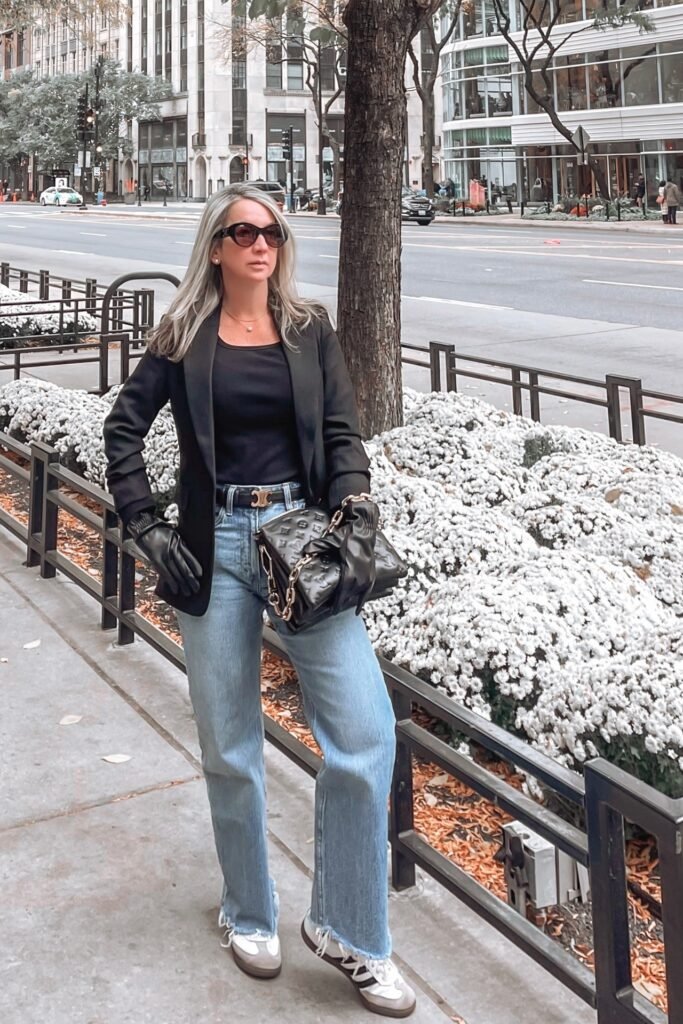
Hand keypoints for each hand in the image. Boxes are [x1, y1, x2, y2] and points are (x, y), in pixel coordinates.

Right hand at [127, 512, 201, 596]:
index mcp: (179, 542)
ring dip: (182, 584)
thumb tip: (186, 557)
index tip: (200, 575)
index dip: (195, 567)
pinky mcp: (156, 561)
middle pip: (184, 568)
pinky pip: (165, 574)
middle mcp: (173, 550)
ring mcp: (164, 556)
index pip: (190, 557)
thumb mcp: (174, 535)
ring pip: (176, 573)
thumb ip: (181, 545)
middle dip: (191, 580)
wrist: (144, 528)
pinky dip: (171, 582)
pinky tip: (176, 590)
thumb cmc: (160, 530)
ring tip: (188, 592)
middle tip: (196, 589)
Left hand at [305, 497, 378, 614]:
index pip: (342, 594)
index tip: (331, 611)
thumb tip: (305, 551)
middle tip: (332, 611)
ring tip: (342, 607)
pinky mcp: (372, 574)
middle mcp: (361, 577)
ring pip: (358, 595)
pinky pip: (368, 591)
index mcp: (351, 572)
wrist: (364, 529)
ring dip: (350, 601)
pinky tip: (359, 607)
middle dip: (341, 603)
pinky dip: (363, 599)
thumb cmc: (348, 535)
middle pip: (349, 596)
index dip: (336, 604)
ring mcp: (368, 576)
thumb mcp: (332, 540)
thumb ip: (318, 546)